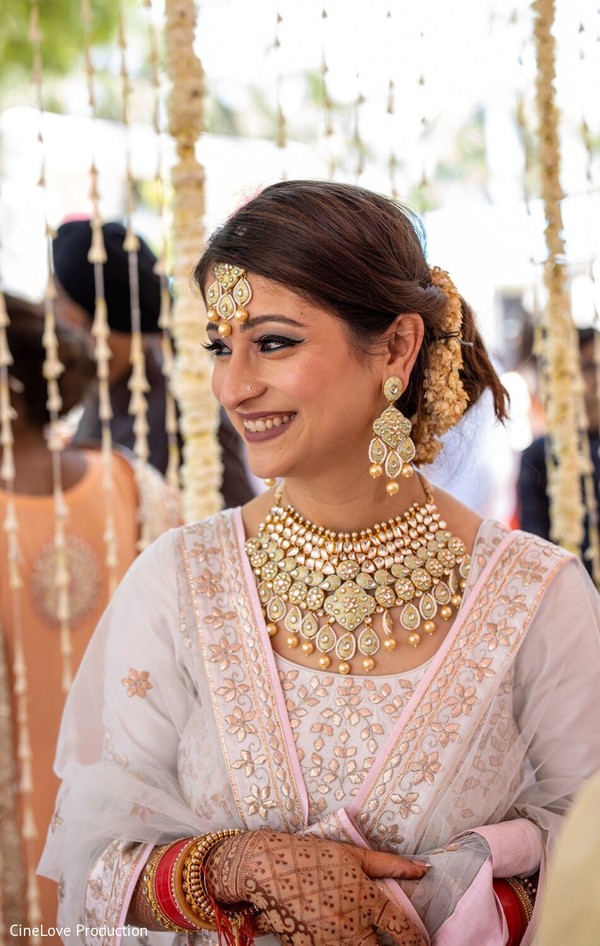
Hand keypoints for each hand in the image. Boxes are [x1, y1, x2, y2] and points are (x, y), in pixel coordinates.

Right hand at [205, 830, 428, 945]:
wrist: (267, 867)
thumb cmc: (313, 855)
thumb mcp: (353, 855)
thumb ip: (391, 865)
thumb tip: (424, 869)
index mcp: (366, 901)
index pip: (403, 931)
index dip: (418, 942)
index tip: (423, 944)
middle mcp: (352, 928)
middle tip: (392, 944)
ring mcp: (330, 943)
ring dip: (363, 945)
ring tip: (359, 934)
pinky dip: (337, 945)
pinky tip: (334, 933)